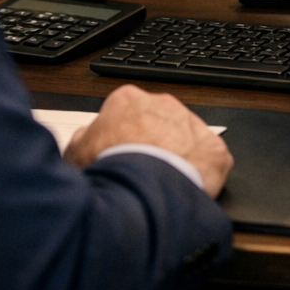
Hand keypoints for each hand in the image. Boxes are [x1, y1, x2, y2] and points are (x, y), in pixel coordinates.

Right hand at [65, 85, 233, 196]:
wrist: (142, 189)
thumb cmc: (109, 169)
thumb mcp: (75, 152)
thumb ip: (82, 138)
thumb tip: (85, 137)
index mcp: (128, 100)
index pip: (124, 111)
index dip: (120, 135)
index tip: (118, 153)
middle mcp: (163, 105)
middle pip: (157, 122)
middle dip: (151, 142)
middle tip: (140, 169)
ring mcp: (191, 124)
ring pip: (185, 138)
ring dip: (176, 155)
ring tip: (162, 181)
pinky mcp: (214, 149)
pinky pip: (208, 159)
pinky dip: (200, 172)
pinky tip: (186, 187)